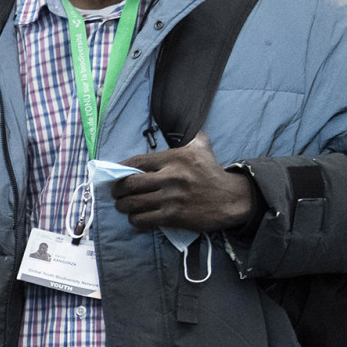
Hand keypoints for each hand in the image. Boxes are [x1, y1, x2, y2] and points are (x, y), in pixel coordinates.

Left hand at [112, 133, 257, 234]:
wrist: (230, 199)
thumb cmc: (211, 173)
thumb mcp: (202, 147)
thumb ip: (187, 136)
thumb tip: (174, 126)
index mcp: (175, 158)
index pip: (136, 161)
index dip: (120, 168)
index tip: (115, 174)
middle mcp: (170, 177)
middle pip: (129, 184)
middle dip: (117, 190)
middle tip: (117, 192)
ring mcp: (170, 198)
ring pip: (132, 203)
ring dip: (123, 206)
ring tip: (124, 205)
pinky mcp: (172, 216)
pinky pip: (142, 219)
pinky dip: (135, 219)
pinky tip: (138, 217)